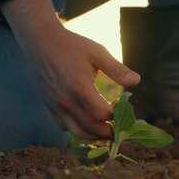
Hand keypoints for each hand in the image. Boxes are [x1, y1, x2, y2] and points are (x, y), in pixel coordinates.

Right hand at [1, 0, 139, 138]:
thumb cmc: (72, 46)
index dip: (114, 115)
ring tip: (104, 132)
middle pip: (89, 127)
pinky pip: (64, 126)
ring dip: (93, 136)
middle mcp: (66, 100)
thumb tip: (136, 81)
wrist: (41, 43)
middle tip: (118, 130)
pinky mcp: (49, 106)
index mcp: (80, 86)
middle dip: (106, 132)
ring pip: (75, 131)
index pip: (100, 113)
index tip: (121, 110)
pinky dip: (78, 130)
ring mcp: (56, 105)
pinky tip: (87, 125)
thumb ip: (116, 69)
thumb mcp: (97, 52)